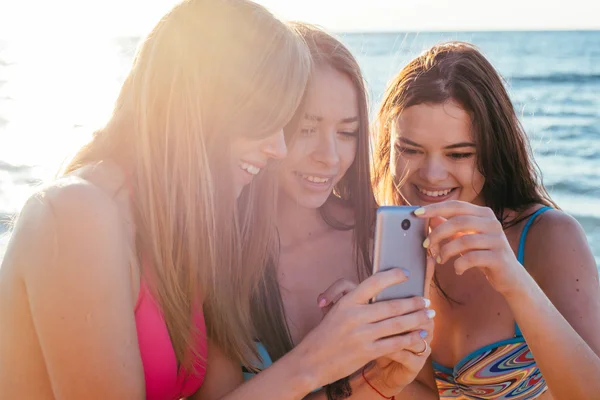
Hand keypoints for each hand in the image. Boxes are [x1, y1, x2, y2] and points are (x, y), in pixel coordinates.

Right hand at [293, 269, 434, 391]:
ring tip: (429, 316)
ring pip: (397, 324)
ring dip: (417, 319)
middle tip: (426, 301)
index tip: (407, 274)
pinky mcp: (367, 352)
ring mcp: (362, 335)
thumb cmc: (322, 336)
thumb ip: (352, 302)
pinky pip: (395, 343)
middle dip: (414, 302)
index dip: (393, 276)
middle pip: (392, 306)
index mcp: (346, 302)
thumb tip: (376, 295)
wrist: (310, 362)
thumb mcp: (333, 312)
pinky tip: (420, 335)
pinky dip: (410, 338)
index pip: (373, 282)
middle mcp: (355, 316)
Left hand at [415, 200, 524, 294]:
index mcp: (483, 214)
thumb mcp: (465, 239)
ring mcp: (498, 240)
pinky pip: (472, 258)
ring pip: (464, 240)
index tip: (416, 213)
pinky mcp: (499, 257)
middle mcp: (492, 223)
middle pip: (458, 221)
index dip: (435, 208)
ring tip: (440, 260)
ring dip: (446, 251)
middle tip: (425, 244)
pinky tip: (457, 269)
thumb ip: (450, 227)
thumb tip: (430, 217)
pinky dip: (459, 264)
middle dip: (437, 233)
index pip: (456, 205)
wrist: (510, 277)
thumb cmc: (483, 255)